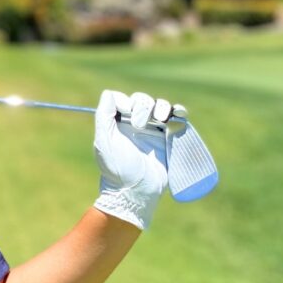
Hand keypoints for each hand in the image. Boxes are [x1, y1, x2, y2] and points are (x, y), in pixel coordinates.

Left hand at [92, 90, 174, 229]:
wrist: (137, 190)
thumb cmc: (117, 167)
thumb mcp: (104, 141)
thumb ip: (103, 115)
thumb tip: (108, 93)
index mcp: (116, 123)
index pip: (122, 99)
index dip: (125, 102)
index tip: (125, 115)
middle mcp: (134, 124)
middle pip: (141, 100)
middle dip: (142, 106)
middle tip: (138, 125)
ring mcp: (152, 130)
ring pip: (160, 106)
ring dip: (161, 107)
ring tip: (160, 119)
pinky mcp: (168, 138)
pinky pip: (177, 119)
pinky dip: (178, 112)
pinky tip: (176, 115)